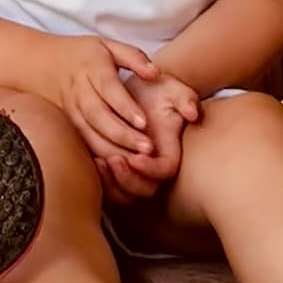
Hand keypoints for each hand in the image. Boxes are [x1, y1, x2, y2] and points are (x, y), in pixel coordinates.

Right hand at [27, 33, 159, 160]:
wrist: (37, 63)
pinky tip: (116, 168)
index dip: (125, 106)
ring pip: (89, 134)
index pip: (109, 89)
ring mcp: (69, 111)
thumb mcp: (107, 45)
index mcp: (92, 68)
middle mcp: (78, 91)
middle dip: (123, 134)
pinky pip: (81, 144)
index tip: (144, 122)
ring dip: (112, 150)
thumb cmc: (81, 54)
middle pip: (99, 116)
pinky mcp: (65, 126)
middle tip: (148, 149)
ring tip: (136, 163)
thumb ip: (134, 57)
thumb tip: (155, 73)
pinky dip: (97, 157)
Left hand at [96, 73, 199, 204]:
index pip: (164, 172)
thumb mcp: (174, 89)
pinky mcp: (115, 168)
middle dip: (128, 179)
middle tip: (114, 160)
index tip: (137, 156)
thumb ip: (186, 100)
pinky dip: (100, 179)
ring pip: (123, 193)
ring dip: (111, 182)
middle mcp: (152, 166)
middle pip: (144, 189)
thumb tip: (192, 113)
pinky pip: (107, 186)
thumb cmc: (158, 89)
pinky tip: (90, 159)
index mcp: (169, 152)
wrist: (139, 89)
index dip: (150, 169)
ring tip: (99, 162)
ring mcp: (134, 170)